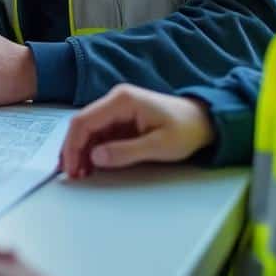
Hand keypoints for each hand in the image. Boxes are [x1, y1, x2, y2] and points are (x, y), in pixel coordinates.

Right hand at [59, 85, 214, 179]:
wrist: (204, 122)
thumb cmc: (186, 129)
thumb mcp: (159, 146)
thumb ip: (125, 152)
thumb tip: (95, 158)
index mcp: (122, 100)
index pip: (84, 121)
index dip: (73, 146)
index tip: (71, 168)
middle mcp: (115, 100)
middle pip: (81, 124)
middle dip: (73, 150)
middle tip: (71, 175)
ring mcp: (116, 109)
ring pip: (87, 130)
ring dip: (80, 152)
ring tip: (80, 174)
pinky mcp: (120, 119)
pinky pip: (98, 134)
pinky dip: (91, 150)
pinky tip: (90, 166)